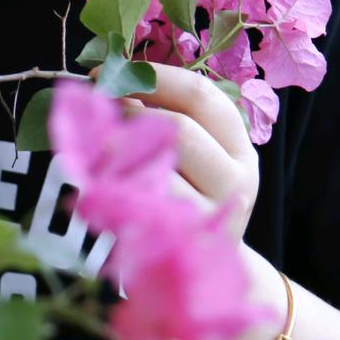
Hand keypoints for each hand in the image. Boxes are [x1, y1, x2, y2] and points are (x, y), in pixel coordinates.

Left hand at [113, 61, 260, 241]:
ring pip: (162, 163)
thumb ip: (166, 114)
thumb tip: (114, 77)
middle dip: (130, 111)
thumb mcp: (193, 155)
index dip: (154, 75)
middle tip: (100, 110)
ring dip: (122, 147)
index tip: (110, 71)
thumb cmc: (188, 195)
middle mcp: (237, 176)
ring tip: (101, 144)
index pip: (201, 94)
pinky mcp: (186, 237)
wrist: (203, 267)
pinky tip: (105, 177)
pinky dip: (119, 181)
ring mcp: (214, 211)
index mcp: (239, 144)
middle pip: (180, 127)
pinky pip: (145, 197)